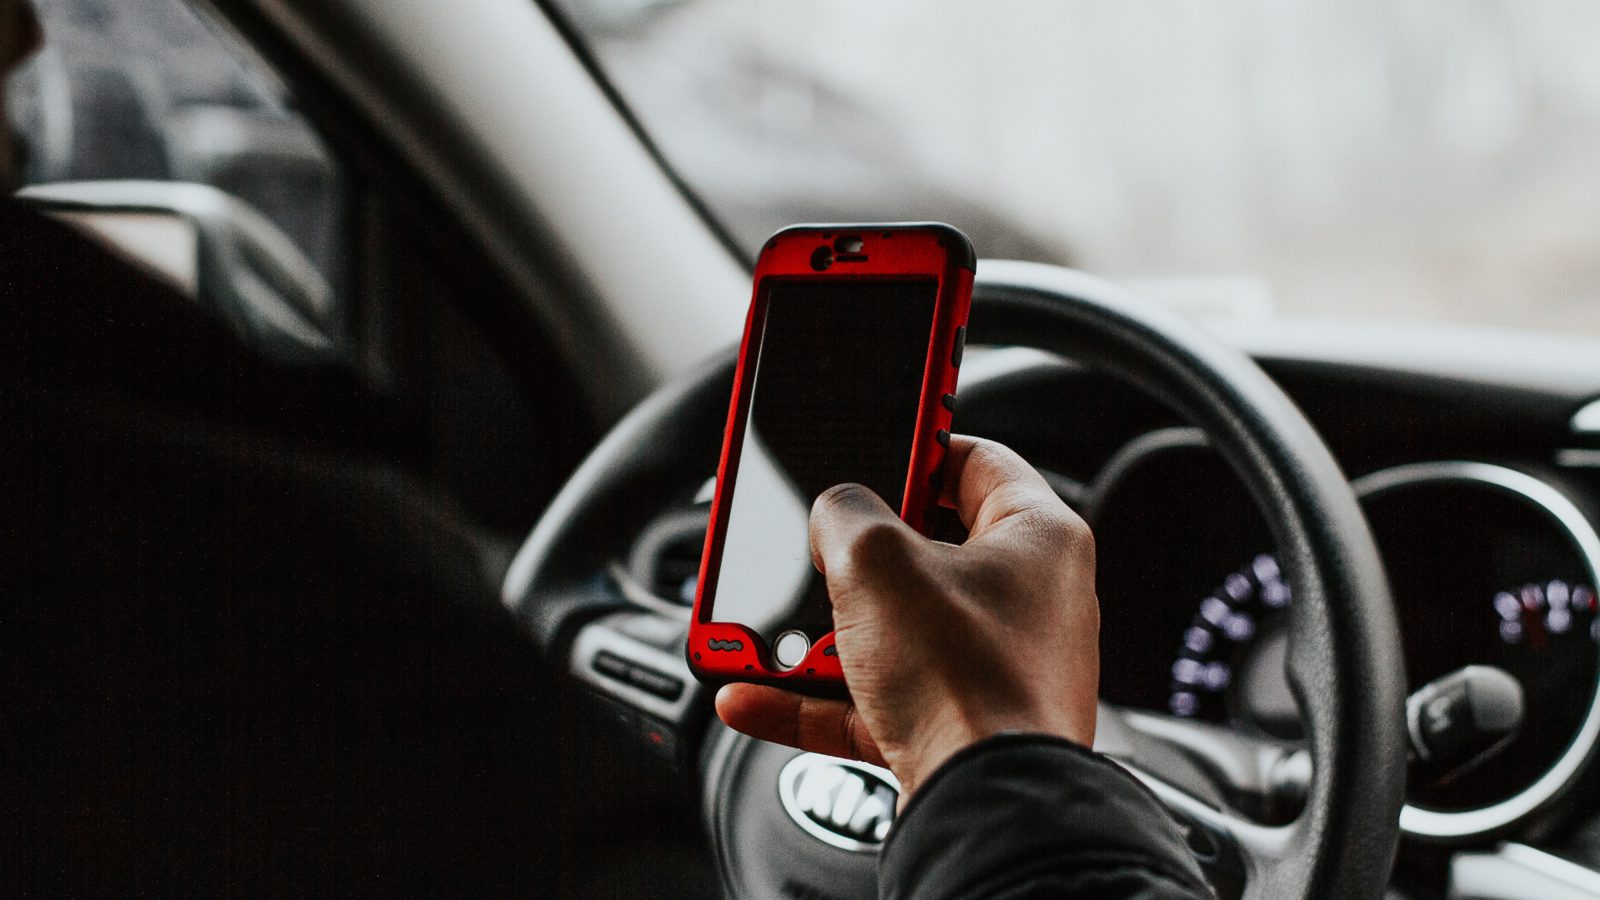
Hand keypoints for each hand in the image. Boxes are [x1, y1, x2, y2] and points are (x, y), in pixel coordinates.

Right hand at [716, 435, 1099, 801]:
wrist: (984, 807)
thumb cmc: (971, 685)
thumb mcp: (876, 562)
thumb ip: (841, 514)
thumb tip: (831, 516)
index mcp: (1038, 536)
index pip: (972, 457)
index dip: (911, 441)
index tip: (867, 435)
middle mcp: (1025, 599)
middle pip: (918, 548)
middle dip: (846, 554)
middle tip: (807, 544)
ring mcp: (990, 666)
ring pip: (887, 629)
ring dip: (816, 632)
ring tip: (764, 627)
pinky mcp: (955, 724)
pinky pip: (870, 696)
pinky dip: (812, 696)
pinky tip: (753, 693)